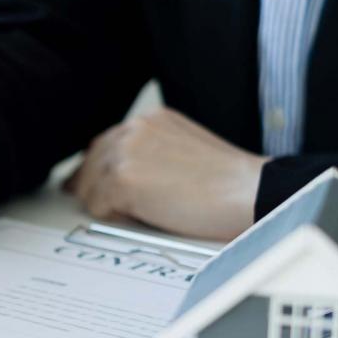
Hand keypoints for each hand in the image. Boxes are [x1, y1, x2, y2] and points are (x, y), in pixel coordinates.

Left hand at [64, 107, 268, 239]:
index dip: (98, 169)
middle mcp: (134, 129)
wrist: (248, 192)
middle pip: (91, 162)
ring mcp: (126, 152)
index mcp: (151, 120)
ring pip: (90, 185)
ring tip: (138, 213)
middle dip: (92, 186)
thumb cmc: (226, 182)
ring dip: (106, 204)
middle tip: (100, 206)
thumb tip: (117, 174)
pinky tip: (140, 216)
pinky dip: (113, 216)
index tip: (90, 184)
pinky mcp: (123, 179)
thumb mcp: (183, 149)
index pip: (106, 144)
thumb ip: (150, 153)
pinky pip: (97, 205)